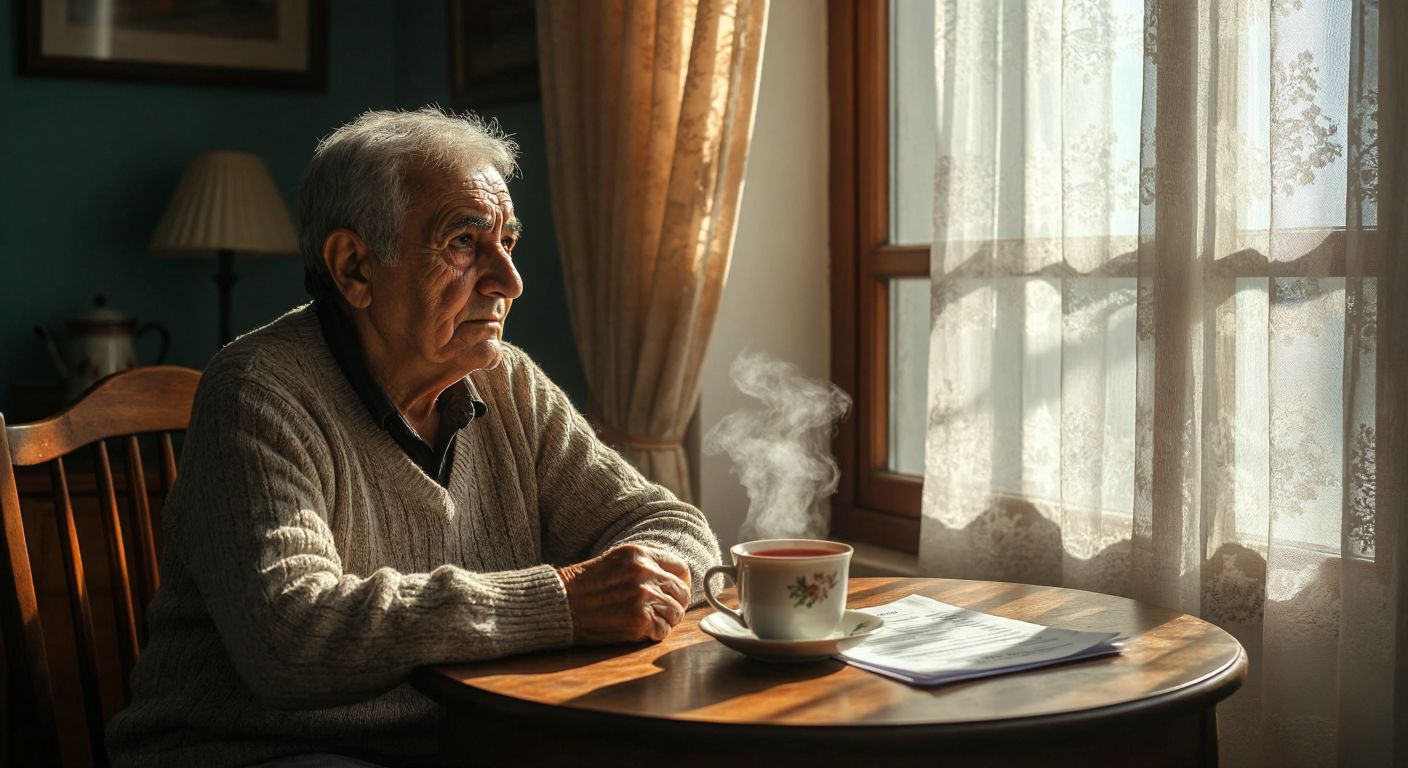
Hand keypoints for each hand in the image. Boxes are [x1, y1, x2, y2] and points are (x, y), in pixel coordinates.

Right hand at [556, 545, 692, 644]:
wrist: (560, 603)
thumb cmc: (584, 585)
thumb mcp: (616, 561)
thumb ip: (644, 566)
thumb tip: (672, 578)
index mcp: (640, 555)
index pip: (680, 567)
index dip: (681, 582)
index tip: (676, 591)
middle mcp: (645, 573)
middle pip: (682, 592)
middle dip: (676, 604)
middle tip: (664, 612)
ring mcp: (643, 597)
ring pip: (676, 613)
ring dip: (666, 621)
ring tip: (651, 622)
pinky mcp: (639, 621)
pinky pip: (663, 631)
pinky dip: (656, 634)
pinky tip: (643, 631)